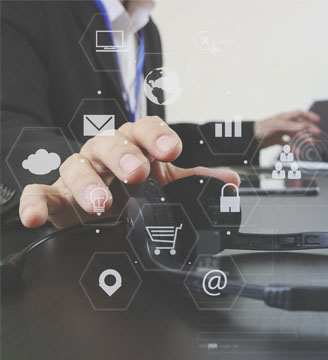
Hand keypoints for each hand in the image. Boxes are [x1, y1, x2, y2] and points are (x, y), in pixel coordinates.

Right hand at [19, 116, 239, 228]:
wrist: (104, 208)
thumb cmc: (135, 190)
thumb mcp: (166, 184)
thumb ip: (195, 181)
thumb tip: (231, 181)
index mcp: (134, 146)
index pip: (144, 129)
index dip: (157, 136)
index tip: (171, 148)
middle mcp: (105, 155)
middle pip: (109, 144)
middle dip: (123, 157)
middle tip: (136, 173)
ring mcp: (78, 174)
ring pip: (75, 167)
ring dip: (87, 184)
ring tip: (100, 204)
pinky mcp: (55, 196)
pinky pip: (40, 194)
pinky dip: (35, 203)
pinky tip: (36, 217)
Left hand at [254, 110, 320, 147]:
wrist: (249, 138)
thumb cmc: (260, 128)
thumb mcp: (276, 125)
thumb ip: (290, 125)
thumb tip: (303, 125)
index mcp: (284, 117)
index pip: (299, 114)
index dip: (309, 116)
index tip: (318, 120)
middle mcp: (283, 124)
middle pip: (299, 126)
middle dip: (309, 129)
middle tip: (317, 134)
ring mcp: (281, 132)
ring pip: (295, 136)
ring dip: (303, 140)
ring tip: (310, 144)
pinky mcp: (277, 140)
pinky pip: (288, 144)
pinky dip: (293, 147)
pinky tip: (297, 151)